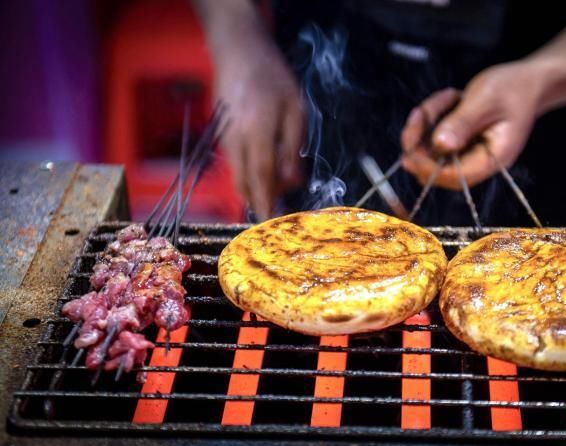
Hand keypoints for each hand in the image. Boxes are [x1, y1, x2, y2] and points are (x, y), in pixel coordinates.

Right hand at [215, 40, 304, 219]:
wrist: (238, 52)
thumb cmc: (273, 78)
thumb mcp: (295, 109)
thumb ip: (291, 146)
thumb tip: (291, 180)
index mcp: (257, 132)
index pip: (261, 176)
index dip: (266, 202)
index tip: (270, 224)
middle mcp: (236, 139)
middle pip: (244, 182)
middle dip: (259, 201)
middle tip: (276, 212)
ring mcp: (225, 137)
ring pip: (237, 175)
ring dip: (254, 189)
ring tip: (275, 191)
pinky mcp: (221, 134)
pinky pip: (234, 164)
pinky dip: (247, 174)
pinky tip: (264, 172)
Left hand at [400, 62, 542, 189]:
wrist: (528, 80)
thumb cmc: (513, 88)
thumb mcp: (486, 100)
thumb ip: (463, 122)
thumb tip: (440, 145)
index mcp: (493, 159)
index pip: (455, 177)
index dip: (429, 170)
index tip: (408, 155)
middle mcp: (478, 160)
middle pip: (437, 166)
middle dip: (421, 141)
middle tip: (420, 113)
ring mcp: (466, 151)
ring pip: (430, 147)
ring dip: (428, 121)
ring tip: (450, 96)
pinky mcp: (458, 140)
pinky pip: (433, 134)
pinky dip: (434, 114)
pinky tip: (451, 97)